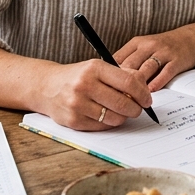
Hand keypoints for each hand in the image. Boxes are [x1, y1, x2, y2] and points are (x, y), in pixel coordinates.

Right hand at [32, 59, 152, 131]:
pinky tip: (105, 115)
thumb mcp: (98, 68)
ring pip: (114, 118)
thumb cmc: (78, 76)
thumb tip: (144, 89)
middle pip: (123, 103)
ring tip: (119, 112)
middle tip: (137, 109)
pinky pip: (101, 127)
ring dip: (122, 117)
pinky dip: (108, 123)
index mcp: (94, 68)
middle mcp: (85, 85)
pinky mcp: (73, 121)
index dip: (143, 94)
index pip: (129, 82)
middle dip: (136, 109)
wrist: (47, 86)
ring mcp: (77, 104)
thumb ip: (122, 75)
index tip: (147, 99)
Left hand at [114, 26, 194, 91]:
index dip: (110, 74)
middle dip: (123, 81)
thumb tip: (109, 78)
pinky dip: (157, 82)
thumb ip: (128, 59)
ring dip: (139, 84)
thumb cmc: (162, 47)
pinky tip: (151, 92)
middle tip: (116, 97)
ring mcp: (163, 52)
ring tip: (132, 98)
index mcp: (137, 43)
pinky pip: (165, 72)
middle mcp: (149, 45)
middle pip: (131, 64)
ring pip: (147, 68)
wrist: (189, 39)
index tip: (105, 87)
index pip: (119, 58)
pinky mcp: (176, 60)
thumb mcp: (142, 47)